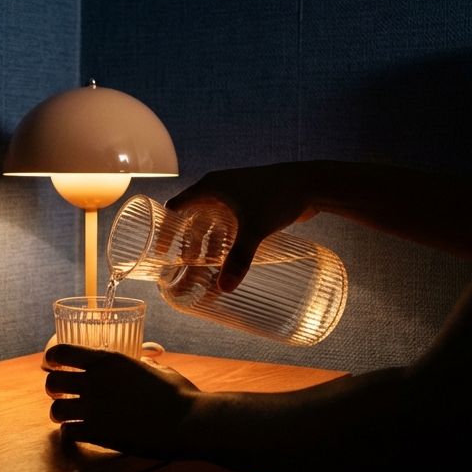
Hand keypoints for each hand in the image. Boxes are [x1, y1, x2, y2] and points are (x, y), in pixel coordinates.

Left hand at [44, 344, 201, 457]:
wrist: (188, 422)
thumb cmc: (179, 394)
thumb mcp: (158, 369)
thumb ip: (144, 363)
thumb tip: (145, 360)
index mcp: (108, 360)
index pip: (61, 352)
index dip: (52, 358)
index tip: (52, 364)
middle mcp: (96, 381)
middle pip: (52, 382)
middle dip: (54, 389)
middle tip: (62, 395)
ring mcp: (95, 408)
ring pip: (55, 410)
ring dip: (60, 414)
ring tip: (69, 417)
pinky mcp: (98, 433)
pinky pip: (69, 432)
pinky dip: (72, 432)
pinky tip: (81, 432)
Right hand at [167, 163, 316, 290]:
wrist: (310, 183)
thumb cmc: (279, 196)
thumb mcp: (255, 228)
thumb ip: (239, 258)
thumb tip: (224, 288)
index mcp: (210, 187)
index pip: (177, 207)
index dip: (167, 229)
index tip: (161, 250)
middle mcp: (219, 189)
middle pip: (193, 219)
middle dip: (188, 242)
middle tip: (182, 266)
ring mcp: (235, 196)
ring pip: (212, 223)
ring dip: (207, 243)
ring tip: (203, 267)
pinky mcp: (250, 204)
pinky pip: (229, 225)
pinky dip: (224, 240)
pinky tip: (226, 258)